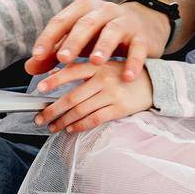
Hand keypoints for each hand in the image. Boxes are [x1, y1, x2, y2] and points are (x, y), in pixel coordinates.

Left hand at [25, 0, 169, 82]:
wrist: (142, 24)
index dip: (49, 37)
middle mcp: (103, 10)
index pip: (62, 20)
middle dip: (74, 40)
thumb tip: (30, 67)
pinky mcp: (142, 36)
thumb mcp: (77, 40)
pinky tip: (126, 76)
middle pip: (86, 23)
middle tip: (63, 58)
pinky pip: (138, 47)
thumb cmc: (101, 34)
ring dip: (103, 46)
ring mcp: (125, 21)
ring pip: (112, 31)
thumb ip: (54, 53)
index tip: (38, 55)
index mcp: (83, 8)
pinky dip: (133, 62)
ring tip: (95, 61)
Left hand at [33, 59, 153, 132]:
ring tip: (52, 126)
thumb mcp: (103, 64)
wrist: (154, 83)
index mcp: (97, 65)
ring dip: (63, 121)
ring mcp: (112, 94)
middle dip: (52, 109)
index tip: (39, 89)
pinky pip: (95, 119)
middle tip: (40, 118)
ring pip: (81, 110)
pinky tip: (70, 129)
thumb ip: (80, 68)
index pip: (70, 71)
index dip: (54, 81)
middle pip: (72, 97)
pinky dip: (80, 126)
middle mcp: (103, 78)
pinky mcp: (120, 108)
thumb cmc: (123, 73)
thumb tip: (53, 72)